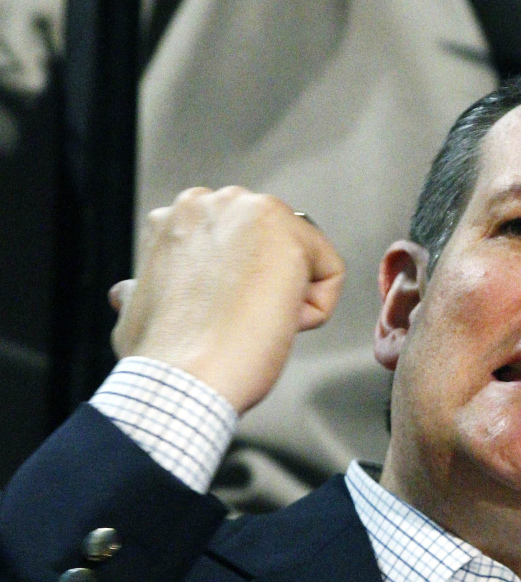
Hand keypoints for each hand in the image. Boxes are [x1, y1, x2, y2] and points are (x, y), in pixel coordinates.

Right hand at [109, 186, 344, 413]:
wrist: (182, 380)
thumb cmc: (164, 358)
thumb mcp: (137, 310)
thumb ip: (142, 289)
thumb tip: (128, 291)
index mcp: (177, 217)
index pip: (242, 245)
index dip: (238, 290)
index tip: (219, 316)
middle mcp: (212, 201)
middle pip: (277, 246)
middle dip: (268, 286)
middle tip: (239, 322)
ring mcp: (250, 211)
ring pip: (304, 257)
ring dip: (289, 297)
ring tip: (253, 323)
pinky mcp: (287, 234)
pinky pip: (331, 272)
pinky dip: (317, 309)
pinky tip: (278, 323)